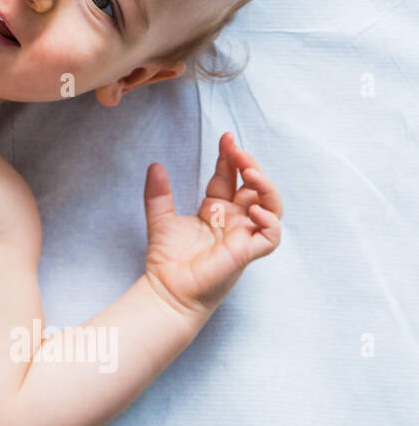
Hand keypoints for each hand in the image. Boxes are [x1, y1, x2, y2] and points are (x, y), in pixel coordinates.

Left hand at [142, 132, 283, 315]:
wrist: (166, 288)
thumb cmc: (167, 259)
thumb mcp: (160, 218)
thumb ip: (158, 193)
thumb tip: (154, 164)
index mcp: (217, 210)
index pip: (230, 177)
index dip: (230, 158)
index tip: (226, 137)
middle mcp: (235, 220)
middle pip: (254, 186)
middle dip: (249, 164)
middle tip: (236, 149)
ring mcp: (244, 235)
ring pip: (271, 205)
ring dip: (265, 186)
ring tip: (250, 171)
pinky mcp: (248, 252)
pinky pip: (271, 234)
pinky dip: (268, 219)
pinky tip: (252, 208)